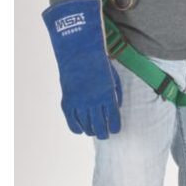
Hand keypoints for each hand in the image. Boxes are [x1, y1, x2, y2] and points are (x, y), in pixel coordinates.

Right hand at [42, 0, 122, 138]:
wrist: (79, 51)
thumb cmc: (98, 62)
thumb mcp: (113, 76)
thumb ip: (117, 92)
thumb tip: (118, 106)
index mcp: (107, 94)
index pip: (113, 118)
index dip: (115, 126)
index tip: (115, 130)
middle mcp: (93, 101)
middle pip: (100, 125)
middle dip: (104, 132)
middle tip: (105, 135)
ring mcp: (79, 101)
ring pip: (86, 125)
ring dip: (91, 131)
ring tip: (94, 132)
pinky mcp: (67, 100)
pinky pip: (71, 120)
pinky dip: (76, 127)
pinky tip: (80, 130)